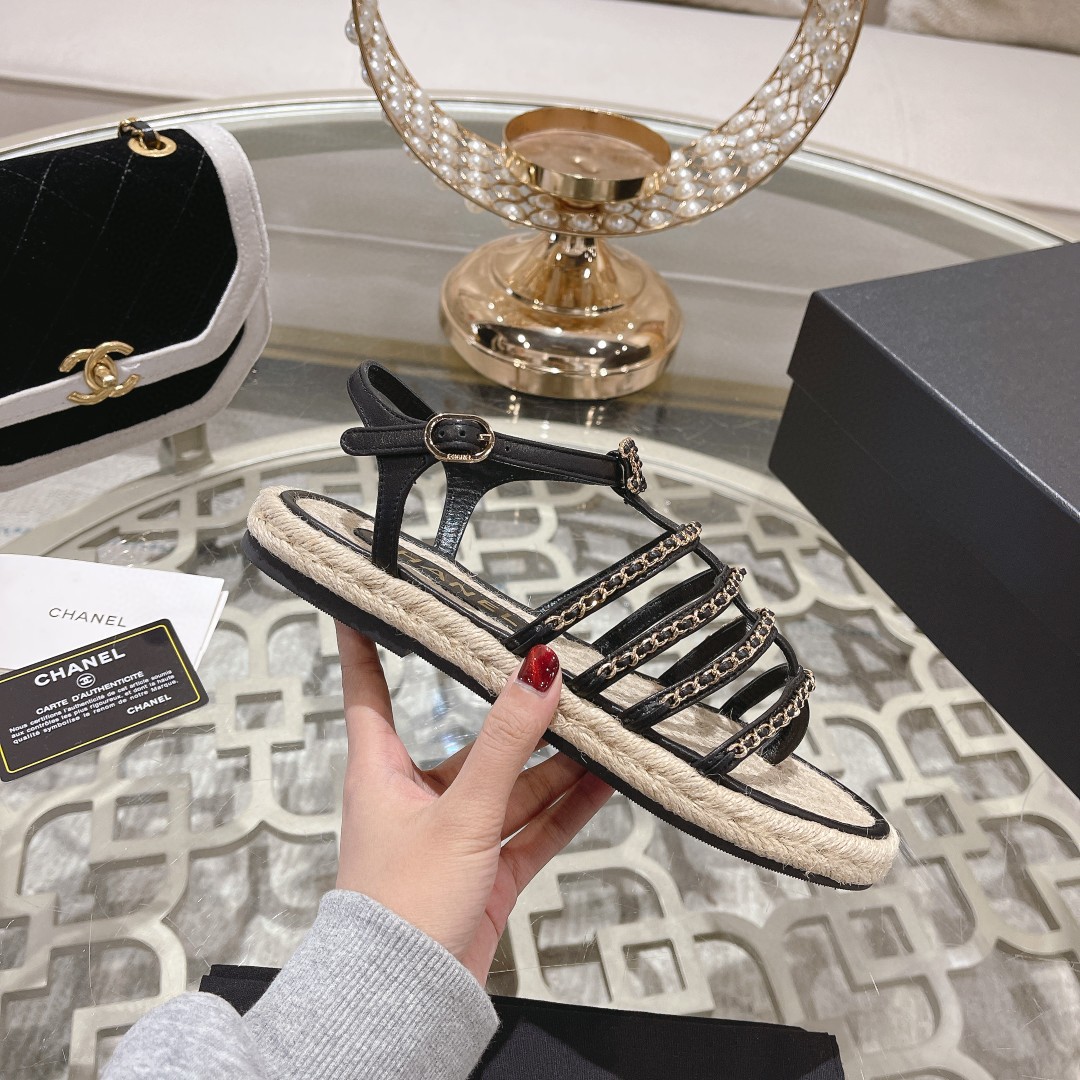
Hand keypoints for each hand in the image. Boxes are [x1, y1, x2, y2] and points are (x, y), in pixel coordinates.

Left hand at [334, 623, 611, 982]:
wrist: (407, 1001)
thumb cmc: (397, 909)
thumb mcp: (461, 812)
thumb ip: (505, 744)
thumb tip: (535, 676)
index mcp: (381, 772)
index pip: (370, 688)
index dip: (369, 643)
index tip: (371, 601)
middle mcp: (416, 797)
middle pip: (472, 742)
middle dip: (517, 718)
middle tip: (556, 679)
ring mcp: (455, 835)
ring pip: (512, 785)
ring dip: (555, 765)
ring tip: (600, 731)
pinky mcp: (486, 871)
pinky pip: (533, 827)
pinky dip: (567, 807)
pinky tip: (603, 782)